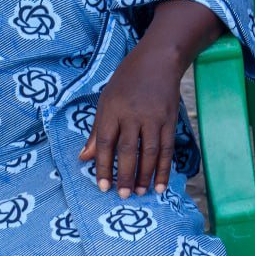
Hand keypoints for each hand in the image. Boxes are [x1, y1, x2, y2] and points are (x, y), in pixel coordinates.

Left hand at [79, 45, 183, 197]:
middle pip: (129, 149)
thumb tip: (84, 158)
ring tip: (141, 193)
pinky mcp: (170, 119)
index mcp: (113, 109)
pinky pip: (167, 148)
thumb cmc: (126, 82)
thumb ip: (97, 131)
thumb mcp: (106, 100)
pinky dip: (164, 167)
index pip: (107, 142)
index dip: (104, 166)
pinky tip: (160, 184)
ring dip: (145, 174)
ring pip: (150, 151)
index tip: (103, 187)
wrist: (158, 60)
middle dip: (125, 175)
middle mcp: (133, 114)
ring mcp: (154, 116)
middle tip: (123, 195)